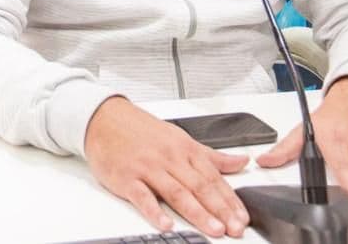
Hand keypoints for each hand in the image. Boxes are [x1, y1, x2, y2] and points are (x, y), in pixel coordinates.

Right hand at [85, 97, 249, 237]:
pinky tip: (165, 223)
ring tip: (213, 229)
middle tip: (234, 228)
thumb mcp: (180, 138)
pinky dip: (154, 211)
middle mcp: (169, 158)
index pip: (213, 177)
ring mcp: (148, 168)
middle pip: (199, 186)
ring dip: (197, 212)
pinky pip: (142, 196)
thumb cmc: (142, 131)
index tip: (242, 217)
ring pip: (176, 192)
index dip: (230, 199)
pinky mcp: (127, 177)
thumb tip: (241, 162)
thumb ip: (212, 155)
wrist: (105, 119)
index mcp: (184, 149)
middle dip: (220, 209)